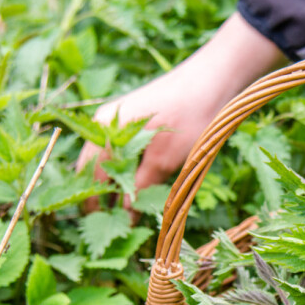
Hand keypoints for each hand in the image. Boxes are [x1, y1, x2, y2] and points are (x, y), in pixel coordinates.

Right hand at [75, 12, 286, 210]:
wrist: (213, 77)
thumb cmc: (189, 115)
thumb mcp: (166, 158)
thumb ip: (143, 184)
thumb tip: (126, 212)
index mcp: (104, 131)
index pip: (91, 176)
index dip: (96, 203)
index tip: (104, 227)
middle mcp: (104, 123)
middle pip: (93, 168)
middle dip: (101, 195)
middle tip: (113, 222)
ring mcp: (118, 119)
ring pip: (107, 159)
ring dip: (114, 183)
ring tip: (126, 209)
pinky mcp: (134, 119)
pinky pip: (120, 150)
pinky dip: (125, 169)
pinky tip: (138, 185)